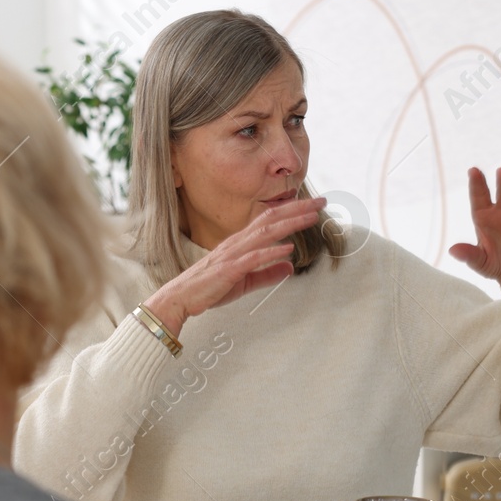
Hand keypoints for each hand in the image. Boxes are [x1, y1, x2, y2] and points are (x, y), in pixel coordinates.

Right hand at [142, 197, 323, 334]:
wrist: (180, 299)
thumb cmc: (208, 289)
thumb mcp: (245, 282)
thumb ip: (268, 273)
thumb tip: (290, 267)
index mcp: (240, 243)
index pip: (269, 220)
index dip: (292, 211)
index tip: (312, 206)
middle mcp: (237, 243)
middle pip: (270, 219)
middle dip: (297, 209)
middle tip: (320, 201)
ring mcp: (232, 254)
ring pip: (264, 233)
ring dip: (289, 224)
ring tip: (310, 217)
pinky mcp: (228, 270)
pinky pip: (252, 258)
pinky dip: (270, 252)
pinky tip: (286, 249)